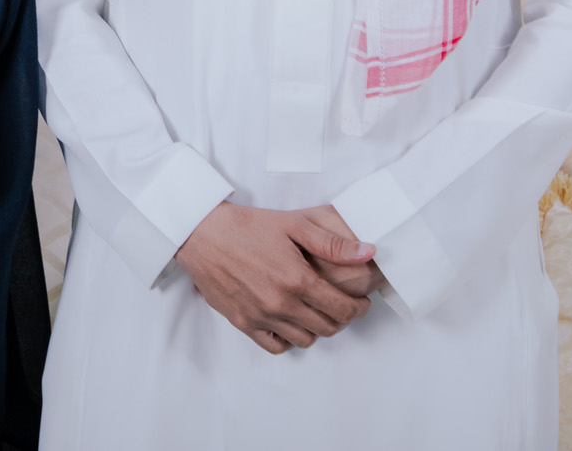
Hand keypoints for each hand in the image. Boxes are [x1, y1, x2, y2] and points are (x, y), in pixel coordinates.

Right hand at [174, 201, 375, 353]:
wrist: (203, 233)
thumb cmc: (247, 226)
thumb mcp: (293, 224)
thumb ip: (332, 243)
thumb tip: (368, 253)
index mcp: (297, 279)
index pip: (342, 308)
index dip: (359, 308)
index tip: (361, 303)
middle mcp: (281, 303)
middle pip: (328, 327)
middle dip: (343, 318)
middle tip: (343, 307)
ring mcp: (261, 316)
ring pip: (305, 339)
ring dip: (318, 329)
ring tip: (318, 313)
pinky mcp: (243, 323)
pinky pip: (276, 346)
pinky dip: (289, 339)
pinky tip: (292, 323)